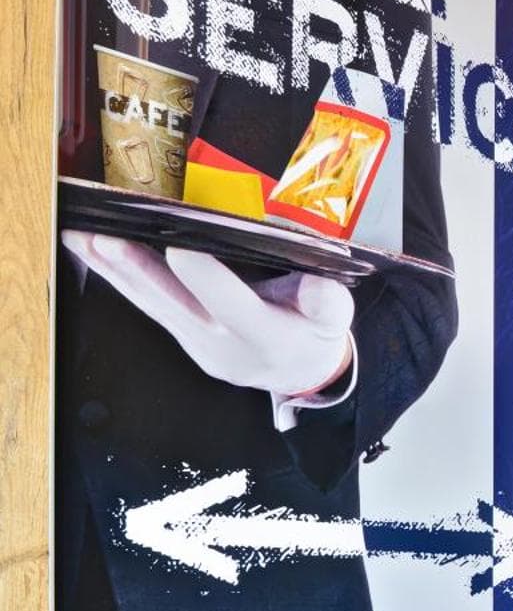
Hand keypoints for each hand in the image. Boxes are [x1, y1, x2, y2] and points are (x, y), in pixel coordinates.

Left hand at [63, 232, 354, 397]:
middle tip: (105, 240)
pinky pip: (145, 304)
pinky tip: (90, 251)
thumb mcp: (336, 321)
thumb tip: (316, 285)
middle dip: (138, 271)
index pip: (234, 307)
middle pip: (175, 305)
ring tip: (78, 236)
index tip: (182, 246)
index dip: (208, 279)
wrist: (297, 374)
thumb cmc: (313, 336)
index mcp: (267, 338)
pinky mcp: (179, 334)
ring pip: (150, 304)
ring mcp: (195, 342)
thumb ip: (329, 303)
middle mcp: (223, 344)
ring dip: (112, 270)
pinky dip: (117, 276)